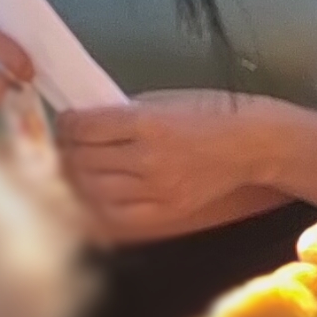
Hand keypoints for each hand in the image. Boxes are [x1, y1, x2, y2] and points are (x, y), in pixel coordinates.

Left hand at [49, 92, 306, 243]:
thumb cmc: (210, 113)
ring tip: (76, 169)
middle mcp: (148, 158)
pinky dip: (97, 205)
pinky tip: (95, 193)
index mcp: (146, 122)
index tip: (65, 123)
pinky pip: (116, 216)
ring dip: (77, 179)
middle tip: (64, 146)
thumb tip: (83, 123)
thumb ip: (123, 113)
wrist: (252, 144)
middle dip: (66, 152)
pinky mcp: (166, 212)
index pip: (84, 128)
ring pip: (93, 190)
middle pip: (82, 161)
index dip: (66, 125)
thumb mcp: (164, 101)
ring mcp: (157, 190)